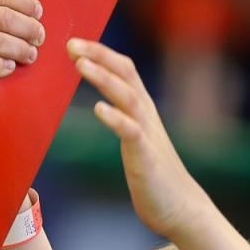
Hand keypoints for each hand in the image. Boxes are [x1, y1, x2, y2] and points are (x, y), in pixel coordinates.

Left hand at [69, 37, 215, 239]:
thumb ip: (121, 119)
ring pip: (128, 96)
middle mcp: (146, 114)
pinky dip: (115, 118)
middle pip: (125, 73)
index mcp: (141, 109)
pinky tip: (98, 109)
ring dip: (104, 78)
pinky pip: (131, 132)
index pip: (123, 68)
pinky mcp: (146, 156)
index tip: (73, 42)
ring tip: (81, 65)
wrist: (179, 207)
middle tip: (71, 44)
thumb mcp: (135, 139)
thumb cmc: (152, 175)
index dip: (100, 52)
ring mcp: (147, 133)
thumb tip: (98, 106)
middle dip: (99, 54)